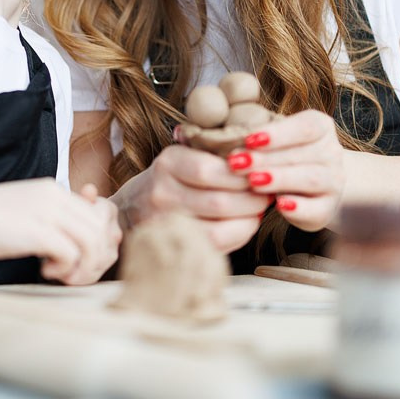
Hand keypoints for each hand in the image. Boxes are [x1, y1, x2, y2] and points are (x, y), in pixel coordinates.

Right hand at [0, 178, 121, 284]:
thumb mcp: (28, 209)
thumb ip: (53, 217)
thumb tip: (79, 241)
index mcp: (56, 190)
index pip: (100, 213)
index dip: (99, 240)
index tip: (83, 257)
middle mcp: (57, 197)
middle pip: (101, 229)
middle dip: (96, 258)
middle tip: (75, 272)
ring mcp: (48, 213)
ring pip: (93, 242)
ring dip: (83, 266)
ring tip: (63, 275)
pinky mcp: (38, 231)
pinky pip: (71, 254)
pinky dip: (65, 269)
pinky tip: (45, 271)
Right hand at [117, 143, 266, 254]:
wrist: (130, 209)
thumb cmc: (170, 179)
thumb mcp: (182, 156)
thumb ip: (213, 152)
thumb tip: (258, 157)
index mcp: (168, 162)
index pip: (210, 168)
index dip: (241, 174)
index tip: (262, 172)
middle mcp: (162, 193)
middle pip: (219, 201)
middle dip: (253, 199)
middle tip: (269, 193)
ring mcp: (166, 223)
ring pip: (220, 227)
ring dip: (250, 219)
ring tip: (260, 209)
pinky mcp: (175, 246)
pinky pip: (217, 246)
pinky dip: (239, 235)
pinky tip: (245, 224)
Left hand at [231, 109, 344, 231]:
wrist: (312, 186)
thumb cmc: (283, 154)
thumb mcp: (274, 141)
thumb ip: (259, 138)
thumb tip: (228, 142)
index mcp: (321, 127)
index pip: (305, 126)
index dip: (277, 133)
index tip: (249, 139)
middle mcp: (332, 153)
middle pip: (302, 153)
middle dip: (266, 159)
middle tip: (236, 163)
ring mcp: (334, 182)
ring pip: (310, 179)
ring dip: (280, 179)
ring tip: (253, 181)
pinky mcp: (328, 209)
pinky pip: (317, 209)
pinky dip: (298, 208)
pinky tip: (279, 206)